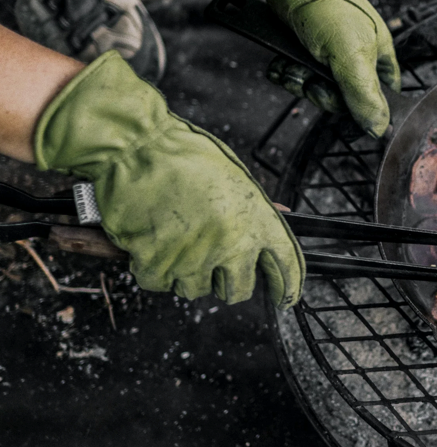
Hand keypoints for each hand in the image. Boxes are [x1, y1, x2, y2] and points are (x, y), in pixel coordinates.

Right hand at [34, 51, 304, 306]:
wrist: (137, 149)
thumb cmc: (185, 155)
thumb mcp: (234, 177)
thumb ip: (253, 209)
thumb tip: (276, 218)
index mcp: (256, 221)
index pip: (286, 265)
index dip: (289, 286)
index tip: (286, 297)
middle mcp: (232, 246)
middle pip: (239, 290)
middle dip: (227, 282)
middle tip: (212, 263)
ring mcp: (195, 259)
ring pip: (196, 289)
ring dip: (186, 272)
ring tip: (175, 238)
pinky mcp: (159, 266)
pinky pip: (159, 283)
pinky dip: (152, 267)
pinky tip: (151, 241)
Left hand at [226, 0, 400, 138]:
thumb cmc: (329, 8)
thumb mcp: (352, 57)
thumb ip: (365, 96)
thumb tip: (379, 129)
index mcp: (378, 59)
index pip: (380, 100)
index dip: (362, 110)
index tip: (345, 109)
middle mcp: (356, 59)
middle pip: (341, 100)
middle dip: (320, 93)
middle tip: (312, 81)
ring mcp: (328, 56)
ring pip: (315, 90)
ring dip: (298, 83)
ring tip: (292, 67)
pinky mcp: (304, 51)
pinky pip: (296, 76)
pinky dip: (285, 73)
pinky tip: (280, 64)